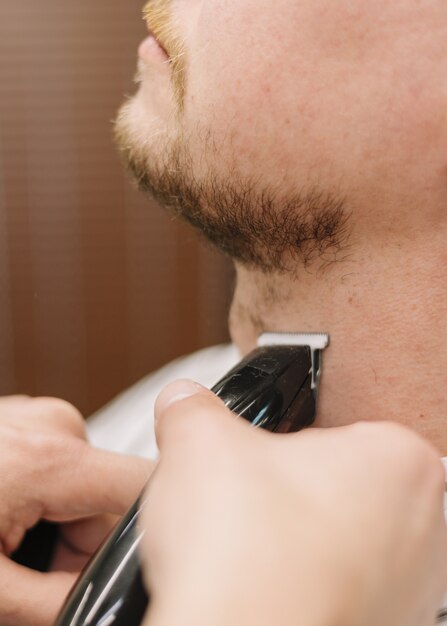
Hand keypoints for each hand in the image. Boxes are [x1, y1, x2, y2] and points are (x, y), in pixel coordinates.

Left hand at [0, 396, 152, 625]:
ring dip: (55, 526)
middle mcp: (53, 424)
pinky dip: (38, 502)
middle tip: (21, 572)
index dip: (141, 541)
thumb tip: (110, 611)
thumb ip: (57, 603)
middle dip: (76, 546)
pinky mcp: (22, 422)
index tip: (106, 576)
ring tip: (2, 545)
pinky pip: (57, 468)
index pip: (145, 490)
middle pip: (108, 499)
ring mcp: (35, 417)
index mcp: (52, 458)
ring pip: (82, 486)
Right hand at [140, 380, 446, 625]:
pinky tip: (256, 588)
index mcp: (399, 463)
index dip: (284, 440)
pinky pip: (331, 591)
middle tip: (244, 503)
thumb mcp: (200, 444)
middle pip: (337, 485)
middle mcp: (422, 530)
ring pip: (333, 541)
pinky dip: (294, 586)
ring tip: (244, 549)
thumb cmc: (248, 560)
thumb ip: (193, 407)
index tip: (255, 456)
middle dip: (286, 490)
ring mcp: (408, 593)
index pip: (337, 429)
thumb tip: (183, 403)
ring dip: (288, 540)